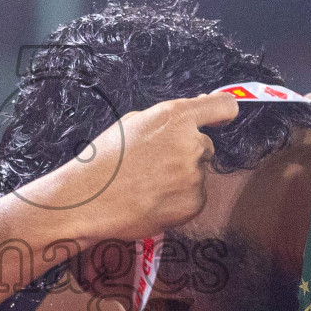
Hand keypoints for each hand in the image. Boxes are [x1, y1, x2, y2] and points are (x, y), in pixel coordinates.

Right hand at [27, 93, 239, 244]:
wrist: (87, 201)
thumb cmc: (103, 160)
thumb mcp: (132, 124)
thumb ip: (166, 120)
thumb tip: (194, 116)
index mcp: (175, 117)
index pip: (223, 106)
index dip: (223, 112)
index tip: (222, 118)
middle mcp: (191, 143)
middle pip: (205, 146)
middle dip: (186, 154)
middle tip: (154, 166)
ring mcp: (194, 176)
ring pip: (198, 174)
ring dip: (181, 179)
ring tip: (148, 187)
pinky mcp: (194, 204)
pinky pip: (195, 198)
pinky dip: (179, 201)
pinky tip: (153, 201)